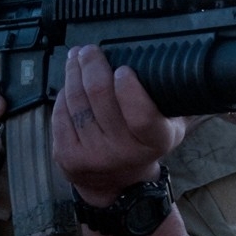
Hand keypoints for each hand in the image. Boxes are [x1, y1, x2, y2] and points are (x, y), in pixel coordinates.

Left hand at [54, 45, 184, 204]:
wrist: (118, 183)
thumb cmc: (143, 143)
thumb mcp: (170, 126)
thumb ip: (174, 100)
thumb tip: (175, 63)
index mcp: (154, 141)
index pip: (142, 114)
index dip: (129, 88)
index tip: (123, 68)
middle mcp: (123, 151)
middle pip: (100, 96)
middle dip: (92, 65)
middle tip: (90, 51)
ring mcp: (93, 155)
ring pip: (76, 100)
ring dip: (74, 72)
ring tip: (76, 59)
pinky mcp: (68, 156)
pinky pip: (60, 113)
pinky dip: (63, 94)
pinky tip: (69, 84)